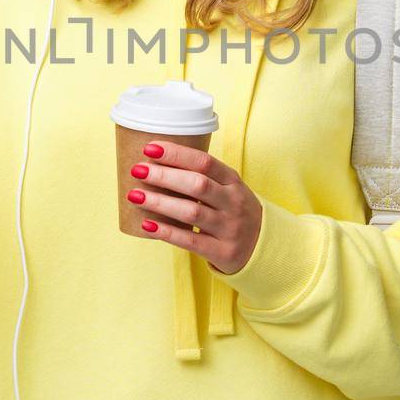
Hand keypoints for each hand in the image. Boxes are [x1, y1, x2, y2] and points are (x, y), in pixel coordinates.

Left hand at [126, 141, 263, 274]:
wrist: (264, 246)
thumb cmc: (234, 211)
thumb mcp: (228, 189)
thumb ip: (202, 177)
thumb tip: (156, 163)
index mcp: (233, 181)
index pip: (205, 162)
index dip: (177, 154)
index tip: (150, 148)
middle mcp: (233, 202)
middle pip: (197, 184)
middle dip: (164, 176)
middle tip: (137, 170)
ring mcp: (229, 228)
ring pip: (192, 212)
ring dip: (160, 203)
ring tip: (135, 196)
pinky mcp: (222, 251)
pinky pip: (190, 240)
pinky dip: (167, 232)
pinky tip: (147, 225)